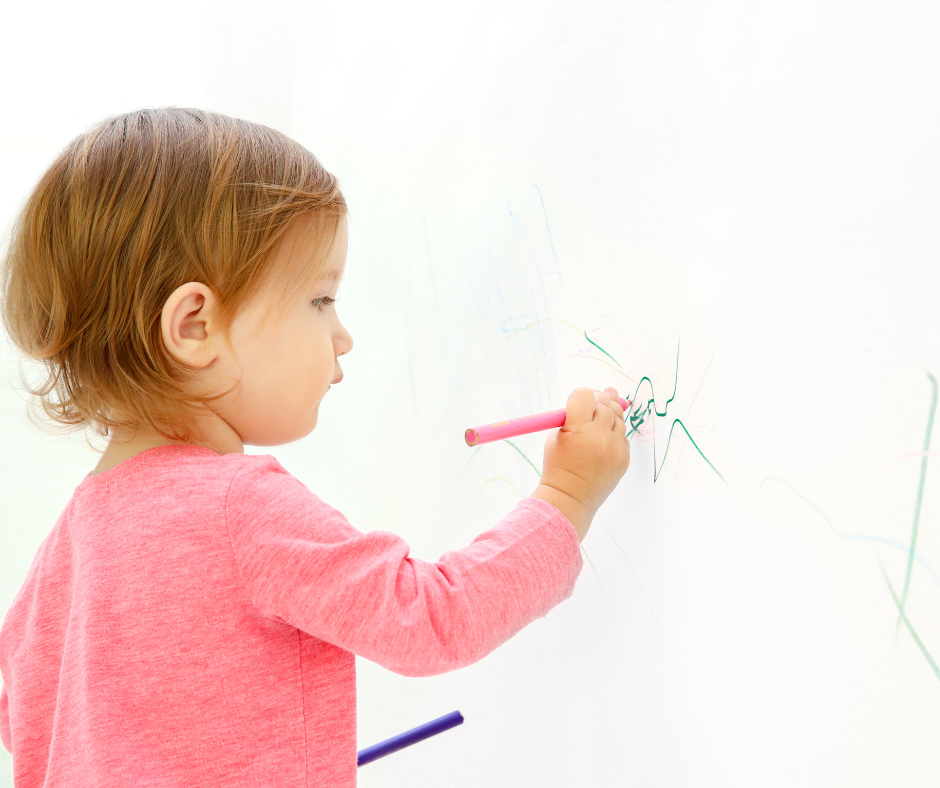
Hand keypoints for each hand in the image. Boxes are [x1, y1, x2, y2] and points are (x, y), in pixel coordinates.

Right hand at [531, 387, 630, 541]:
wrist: (570, 498)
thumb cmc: (558, 465)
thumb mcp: (556, 436)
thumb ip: (575, 415)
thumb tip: (602, 393)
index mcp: (578, 429)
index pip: (585, 395)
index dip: (581, 396)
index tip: (578, 402)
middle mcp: (599, 436)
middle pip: (605, 403)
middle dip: (597, 402)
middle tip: (590, 408)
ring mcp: (615, 448)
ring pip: (618, 418)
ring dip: (608, 417)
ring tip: (595, 425)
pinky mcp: (624, 458)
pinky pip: (622, 436)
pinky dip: (613, 435)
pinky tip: (601, 443)